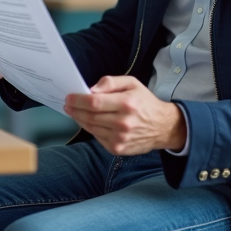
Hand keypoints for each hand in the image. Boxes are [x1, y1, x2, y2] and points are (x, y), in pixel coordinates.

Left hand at [64, 75, 185, 155]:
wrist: (162, 127)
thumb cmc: (145, 102)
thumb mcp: (132, 84)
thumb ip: (111, 82)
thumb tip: (91, 89)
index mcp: (127, 104)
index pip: (94, 102)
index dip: (78, 100)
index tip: (69, 97)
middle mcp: (123, 122)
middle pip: (90, 116)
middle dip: (75, 109)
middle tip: (68, 104)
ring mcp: (120, 138)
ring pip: (91, 128)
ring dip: (79, 119)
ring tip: (74, 112)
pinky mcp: (117, 148)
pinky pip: (97, 137)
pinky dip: (90, 128)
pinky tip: (89, 121)